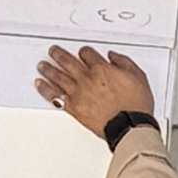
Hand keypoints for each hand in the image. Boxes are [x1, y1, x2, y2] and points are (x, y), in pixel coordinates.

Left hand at [35, 45, 154, 137]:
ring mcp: (78, 93)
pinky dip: (45, 89)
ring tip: (42, 65)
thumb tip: (113, 56)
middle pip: (68, 61)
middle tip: (53, 51)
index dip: (83, 51)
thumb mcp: (138, 76)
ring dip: (48, 69)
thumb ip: (124, 63)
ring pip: (58, 76)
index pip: (87, 54)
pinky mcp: (73, 107)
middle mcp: (87, 79)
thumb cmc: (135, 105)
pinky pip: (55, 96)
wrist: (129, 125)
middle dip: (59, 54)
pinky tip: (40, 84)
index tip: (81, 52)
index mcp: (102, 69)